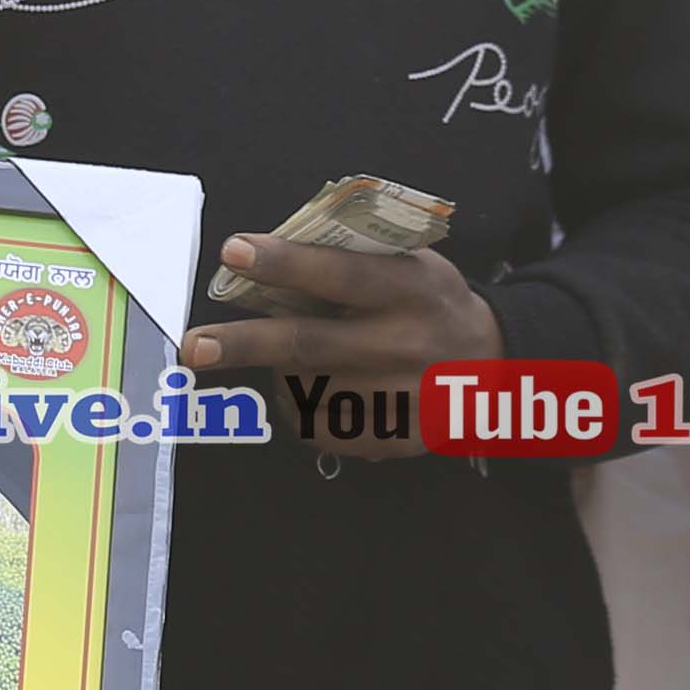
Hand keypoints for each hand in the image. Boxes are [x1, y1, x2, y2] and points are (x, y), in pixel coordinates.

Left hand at [174, 237, 502, 454]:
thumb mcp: (415, 264)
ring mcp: (401, 398)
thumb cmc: (432, 302)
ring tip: (275, 359)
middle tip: (195, 346)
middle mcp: (407, 344)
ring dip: (276, 375)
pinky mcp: (395, 438)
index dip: (286, 264)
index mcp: (412, 289)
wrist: (494, 365)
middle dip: (246, 344)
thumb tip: (272, 256)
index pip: (342, 275)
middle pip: (311, 345)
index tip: (236, 251)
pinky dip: (299, 408)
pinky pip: (322, 428)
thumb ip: (358, 258)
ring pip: (308, 390)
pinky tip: (310, 389)